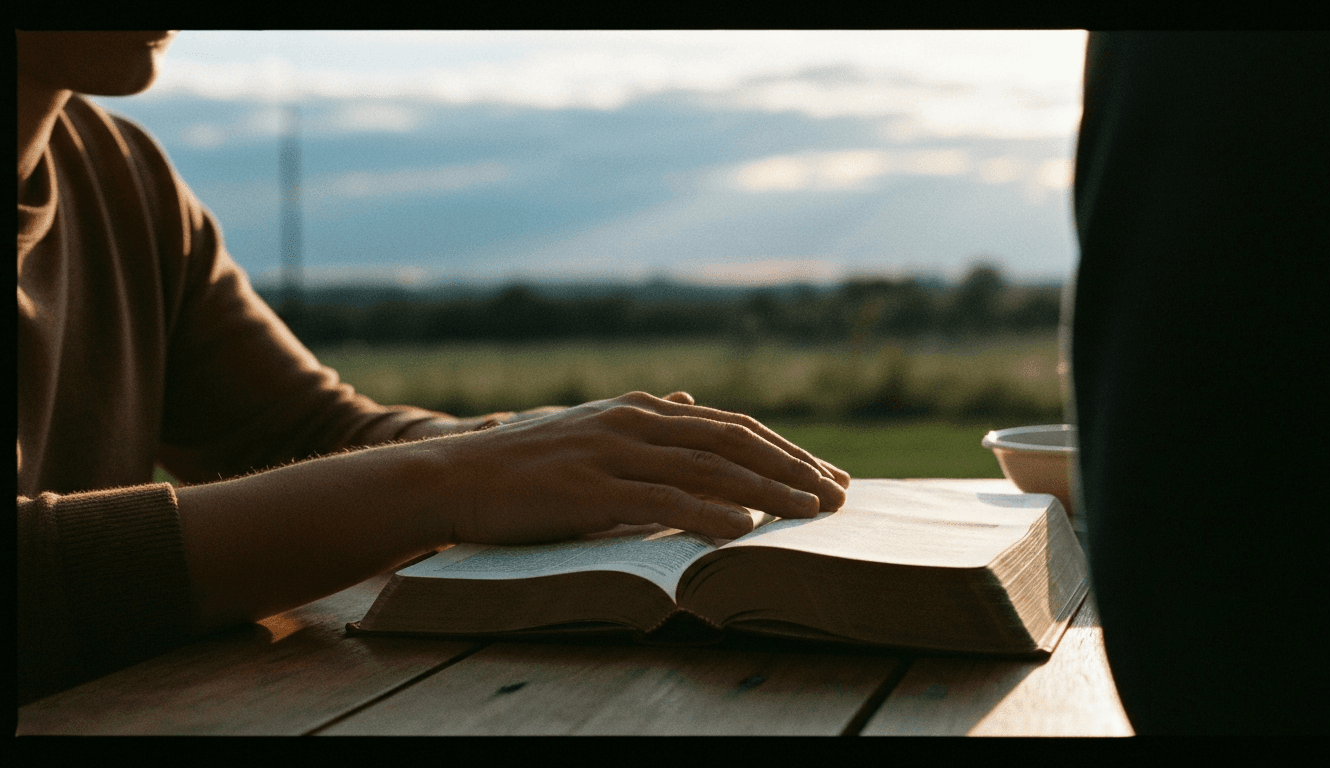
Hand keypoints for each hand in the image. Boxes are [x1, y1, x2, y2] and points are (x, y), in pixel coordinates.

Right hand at [428, 391, 848, 544]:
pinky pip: (660, 500)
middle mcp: (635, 422)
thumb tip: (683, 400)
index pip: (732, 427)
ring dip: (766, 491)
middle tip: (839, 497)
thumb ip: (644, 419)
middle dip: (792, 468)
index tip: (827, 476)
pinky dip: (707, 513)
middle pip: (733, 442)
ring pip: (706, 469)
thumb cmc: (528, 462)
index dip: (785, 450)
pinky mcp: (587, 488)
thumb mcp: (594, 429)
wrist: (456, 476)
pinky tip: (744, 529)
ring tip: (811, 513)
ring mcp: (612, 452)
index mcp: (642, 410)